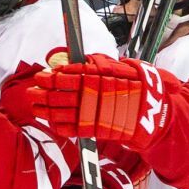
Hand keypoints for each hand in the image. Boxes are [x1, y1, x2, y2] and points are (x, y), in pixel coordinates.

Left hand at [25, 55, 178, 150]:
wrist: (156, 111)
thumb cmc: (136, 86)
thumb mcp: (117, 67)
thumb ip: (92, 63)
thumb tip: (63, 57)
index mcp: (104, 76)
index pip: (73, 75)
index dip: (54, 77)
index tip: (42, 76)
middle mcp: (101, 94)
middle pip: (66, 95)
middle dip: (46, 94)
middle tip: (32, 92)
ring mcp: (100, 113)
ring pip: (67, 113)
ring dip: (48, 111)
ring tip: (36, 108)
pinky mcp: (102, 130)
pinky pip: (77, 129)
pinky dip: (62, 127)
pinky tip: (52, 123)